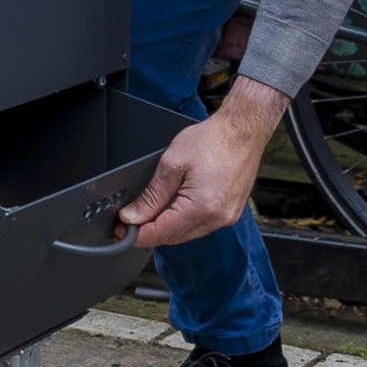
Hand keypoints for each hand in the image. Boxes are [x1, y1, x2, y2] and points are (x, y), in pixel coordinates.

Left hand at [116, 79, 278, 248]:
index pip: (162, 234)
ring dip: (168, 226)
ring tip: (153, 209)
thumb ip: (151, 195)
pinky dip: (185, 220)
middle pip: (175, 237)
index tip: (123, 231)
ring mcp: (227, 217)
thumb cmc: (214, 139)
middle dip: (151, 231)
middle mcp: (218, 218)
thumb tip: (133, 216)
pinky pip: (201, 225)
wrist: (243, 129)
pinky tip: (176, 206)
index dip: (138, 235)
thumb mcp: (172, 163)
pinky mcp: (231, 212)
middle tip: (131, 220)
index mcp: (202, 207)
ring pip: (188, 233)